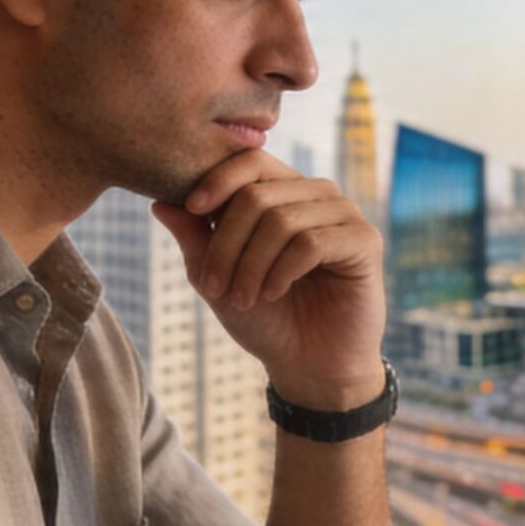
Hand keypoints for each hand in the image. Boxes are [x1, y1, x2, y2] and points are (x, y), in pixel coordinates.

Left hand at [152, 152, 386, 408]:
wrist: (308, 365)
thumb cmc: (265, 319)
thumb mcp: (216, 278)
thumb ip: (194, 238)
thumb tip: (159, 202)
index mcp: (284, 192)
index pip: (250, 160)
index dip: (217, 179)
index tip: (191, 209)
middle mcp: (316, 195)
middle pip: (257, 194)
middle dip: (227, 244)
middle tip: (216, 287)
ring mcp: (344, 215)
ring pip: (281, 219)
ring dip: (251, 265)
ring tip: (244, 298)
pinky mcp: (365, 241)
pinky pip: (312, 242)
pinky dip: (282, 272)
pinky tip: (274, 293)